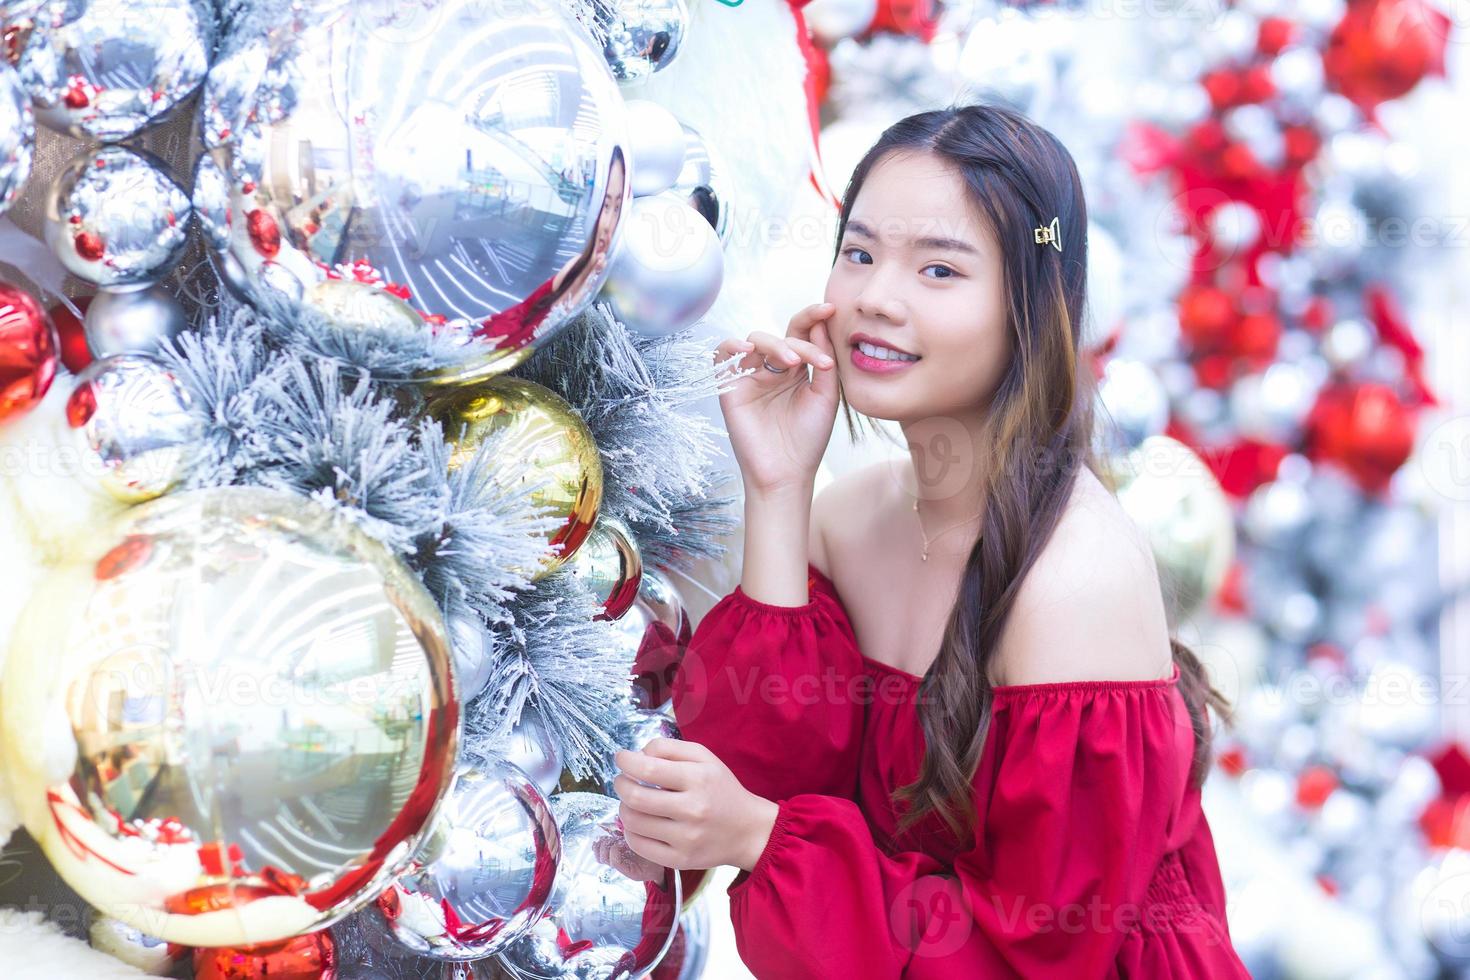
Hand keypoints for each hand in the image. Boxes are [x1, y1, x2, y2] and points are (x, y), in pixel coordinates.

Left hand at [613, 738, 779, 872]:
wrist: (747, 831)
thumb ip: (669, 749)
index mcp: (699, 779)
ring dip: (623, 807)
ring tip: (632, 802)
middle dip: (620, 785)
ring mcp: (686, 838)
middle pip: (635, 797)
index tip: (621, 758)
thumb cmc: (720, 789)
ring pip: (633, 822)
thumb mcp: (704, 758)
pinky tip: (639, 823)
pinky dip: (630, 832)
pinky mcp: (680, 860)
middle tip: (622, 781)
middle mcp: (693, 809)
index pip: (648, 769)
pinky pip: (639, 846)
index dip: (626, 762)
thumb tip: (637, 755)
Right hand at [711, 302, 839, 496]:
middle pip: (780, 334)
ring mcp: (750, 376)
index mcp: (797, 369)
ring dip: (774, 344)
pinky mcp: (729, 388)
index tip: (831, 310)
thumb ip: (823, 359)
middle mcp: (772, 369)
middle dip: (799, 340)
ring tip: (791, 363)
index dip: (813, 317)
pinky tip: (746, 347)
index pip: (802, 334)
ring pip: (755, 340)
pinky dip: (730, 345)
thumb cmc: (808, 439)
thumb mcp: (826, 396)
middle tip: (815, 359)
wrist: (787, 473)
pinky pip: (722, 355)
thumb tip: (821, 322)